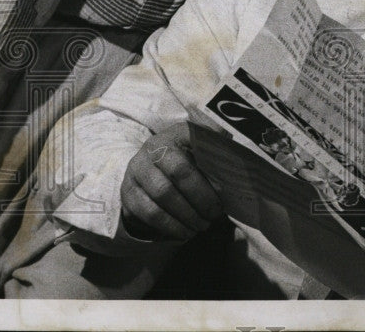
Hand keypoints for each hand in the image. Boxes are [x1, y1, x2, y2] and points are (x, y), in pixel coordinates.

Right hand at [120, 122, 223, 240]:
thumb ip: (219, 152)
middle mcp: (154, 147)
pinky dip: (170, 226)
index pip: (196, 141)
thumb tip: (236, 165)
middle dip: (201, 197)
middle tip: (215, 214)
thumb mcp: (203, 148)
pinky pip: (148, 213)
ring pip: (162, 195)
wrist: (150, 167)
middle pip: (179, 171)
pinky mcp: (128, 192)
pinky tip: (185, 232)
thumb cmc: (187, 159)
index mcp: (177, 132)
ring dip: (186, 215)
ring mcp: (137, 169)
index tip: (225, 187)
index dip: (212, 163)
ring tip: (202, 226)